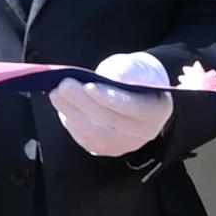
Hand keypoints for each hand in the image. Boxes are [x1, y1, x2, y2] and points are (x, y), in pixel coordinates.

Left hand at [56, 52, 176, 162]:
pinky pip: (89, 142)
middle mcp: (145, 132)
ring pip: (97, 134)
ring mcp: (127, 144)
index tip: (89, 84)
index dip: (110, 97)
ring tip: (57, 96)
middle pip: (111, 122)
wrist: (139, 94)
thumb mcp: (135, 65)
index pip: (133, 107)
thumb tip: (112, 78)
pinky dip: (74, 127)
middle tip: (63, 86)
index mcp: (158, 109)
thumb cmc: (136, 76)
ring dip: (73, 115)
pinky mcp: (110, 149)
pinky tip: (63, 111)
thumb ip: (126, 70)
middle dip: (84, 103)